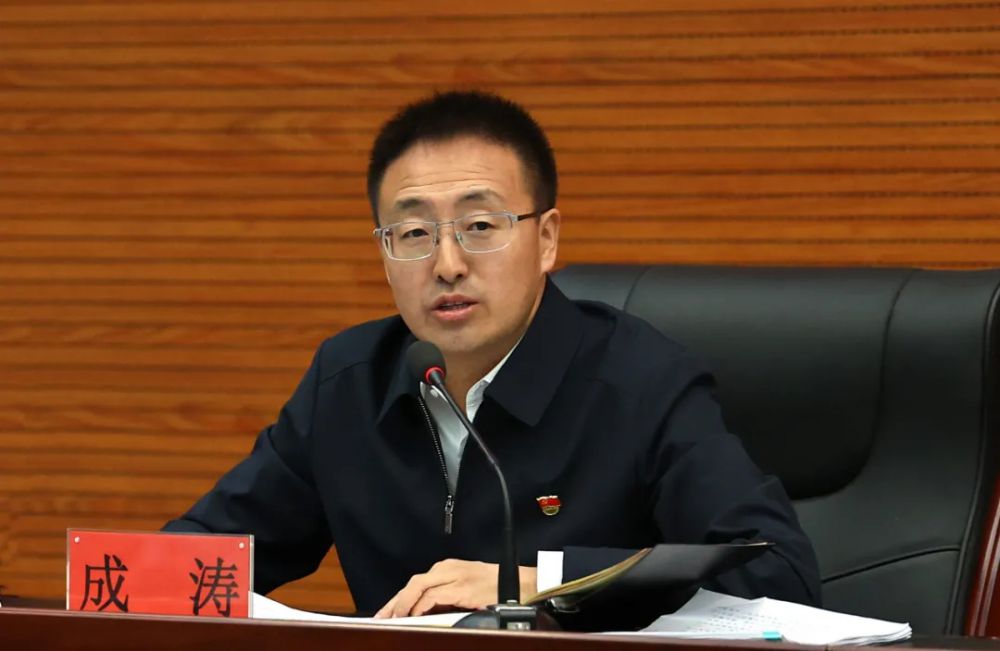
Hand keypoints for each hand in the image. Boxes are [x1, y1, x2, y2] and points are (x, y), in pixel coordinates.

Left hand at [374, 559, 536, 617]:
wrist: (520, 584)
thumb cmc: (494, 587)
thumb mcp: (465, 588)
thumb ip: (444, 596)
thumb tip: (422, 614)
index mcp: (446, 568)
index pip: (415, 584)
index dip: (398, 599)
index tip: (385, 613)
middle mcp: (447, 569)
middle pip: (412, 583)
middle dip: (395, 602)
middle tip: (381, 618)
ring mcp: (454, 577)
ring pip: (419, 587)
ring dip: (403, 604)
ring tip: (393, 619)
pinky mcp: (461, 588)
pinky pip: (434, 596)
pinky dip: (421, 605)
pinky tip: (413, 615)